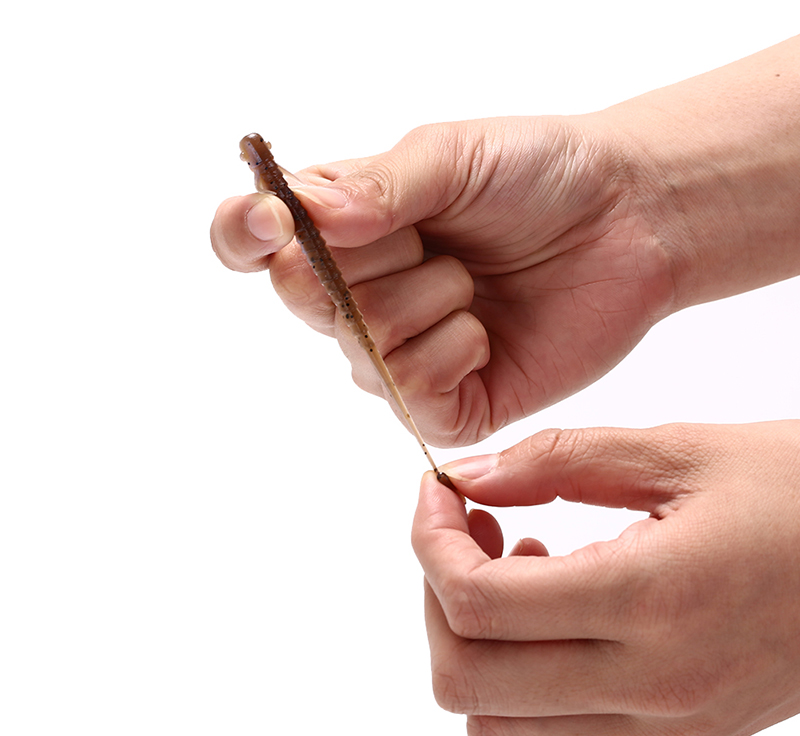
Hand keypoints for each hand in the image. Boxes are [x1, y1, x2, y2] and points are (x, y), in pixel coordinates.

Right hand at [211, 39, 799, 446]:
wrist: (629, 221)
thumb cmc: (542, 175)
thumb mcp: (453, 158)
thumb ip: (375, 186)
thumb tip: (302, 212)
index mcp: (343, 230)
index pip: (248, 242)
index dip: (244, 234)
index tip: (274, 218)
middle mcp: (358, 296)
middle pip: (304, 298)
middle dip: (378, 260)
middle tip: (439, 237)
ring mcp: (397, 355)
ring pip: (365, 345)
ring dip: (432, 300)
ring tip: (478, 281)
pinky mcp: (444, 403)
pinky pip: (413, 391)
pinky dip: (456, 351)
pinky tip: (488, 330)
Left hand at [412, 421, 799, 735]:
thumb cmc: (796, 492)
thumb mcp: (678, 451)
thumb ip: (556, 460)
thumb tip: (466, 477)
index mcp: (651, 598)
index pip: (477, 602)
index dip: (429, 540)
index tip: (438, 492)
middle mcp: (653, 685)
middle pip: (466, 679)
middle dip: (437, 593)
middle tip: (472, 527)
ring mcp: (664, 729)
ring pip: (497, 727)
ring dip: (475, 644)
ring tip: (520, 567)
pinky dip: (518, 682)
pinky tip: (559, 611)